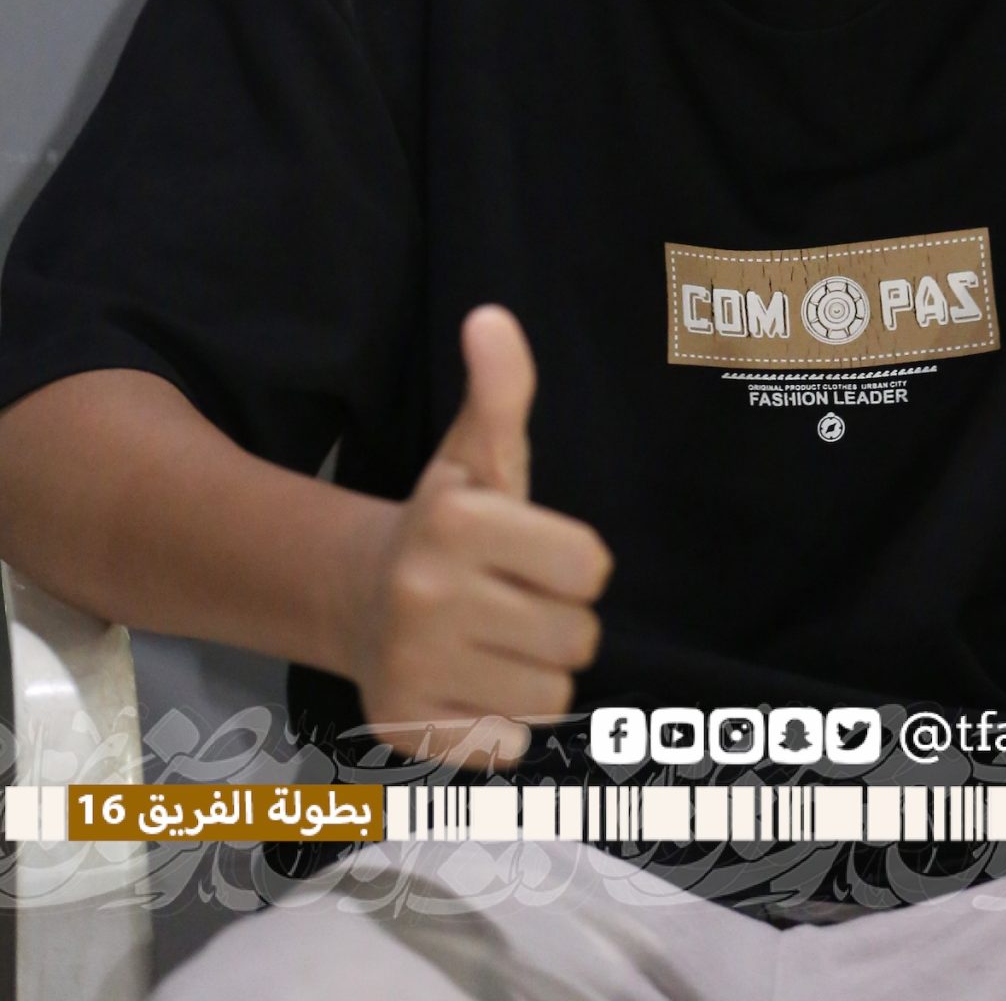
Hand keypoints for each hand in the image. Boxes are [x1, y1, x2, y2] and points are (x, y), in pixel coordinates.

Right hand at [345, 303, 614, 770]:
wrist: (357, 595)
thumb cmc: (449, 522)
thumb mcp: (480, 452)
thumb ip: (501, 387)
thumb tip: (492, 316)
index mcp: (457, 521)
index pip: (589, 565)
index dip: (574, 561)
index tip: (536, 553)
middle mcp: (428, 594)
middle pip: (576, 639)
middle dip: (557, 621)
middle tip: (514, 601)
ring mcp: (413, 666)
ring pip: (549, 698)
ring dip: (533, 674)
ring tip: (493, 642)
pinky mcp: (408, 729)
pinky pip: (508, 746)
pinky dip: (499, 724)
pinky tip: (469, 684)